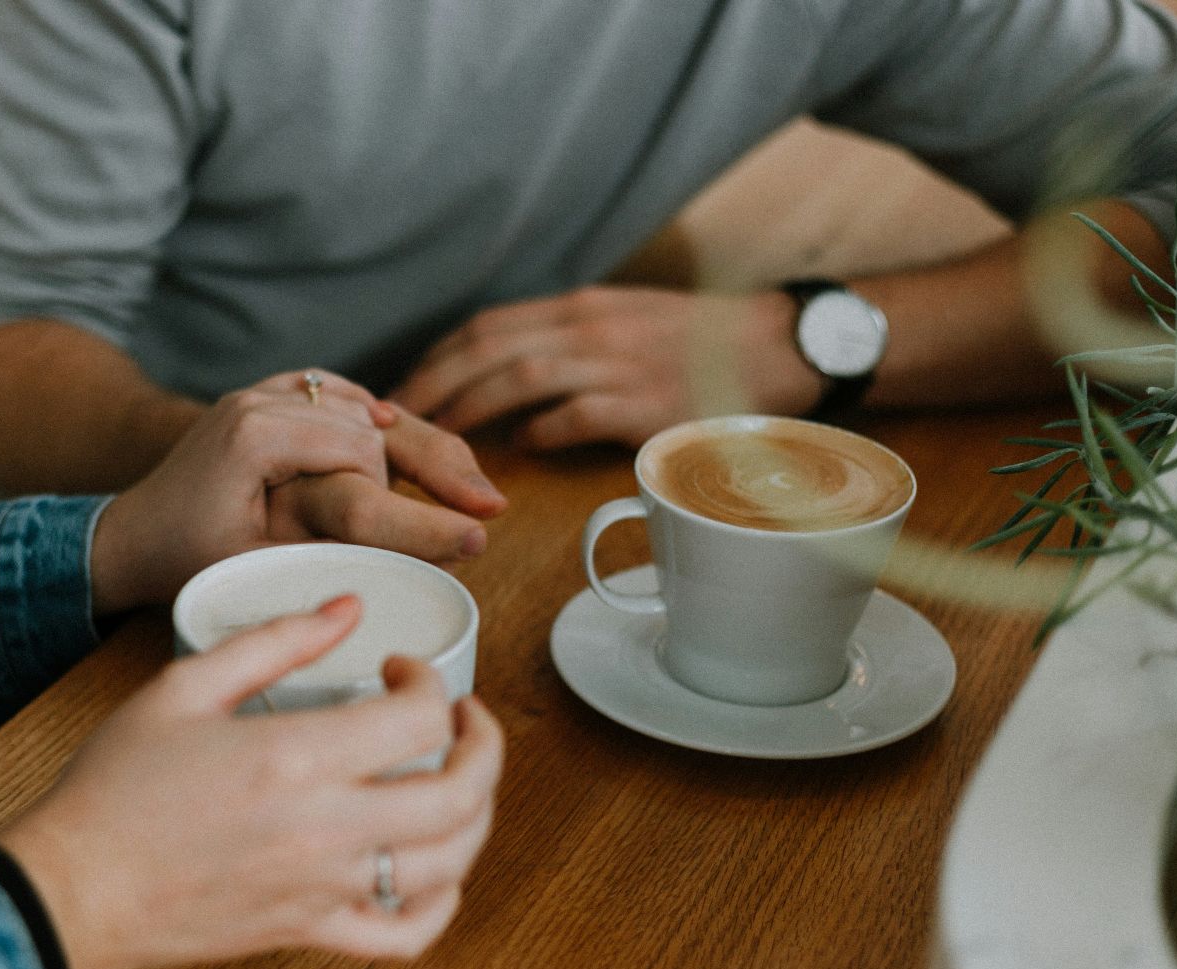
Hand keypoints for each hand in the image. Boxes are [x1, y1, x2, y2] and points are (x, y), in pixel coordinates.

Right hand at [0, 597, 504, 968]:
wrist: (74, 885)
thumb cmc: (116, 787)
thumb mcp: (184, 686)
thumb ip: (274, 641)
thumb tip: (345, 608)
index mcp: (297, 757)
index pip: (420, 716)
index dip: (429, 680)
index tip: (401, 669)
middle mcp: (325, 828)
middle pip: (462, 793)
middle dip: (484, 744)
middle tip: (463, 718)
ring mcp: (324, 888)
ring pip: (451, 863)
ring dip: (478, 814)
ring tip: (460, 780)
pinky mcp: (311, 932)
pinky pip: (407, 935)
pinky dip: (442, 904)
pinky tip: (434, 870)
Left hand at [91, 371, 503, 612]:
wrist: (131, 533)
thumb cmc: (184, 558)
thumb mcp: (255, 564)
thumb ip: (325, 549)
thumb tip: (409, 560)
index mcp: (256, 433)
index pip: (361, 455)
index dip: (414, 502)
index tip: (467, 536)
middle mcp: (261, 398)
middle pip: (372, 422)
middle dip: (436, 464)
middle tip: (490, 507)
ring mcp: (264, 392)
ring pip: (362, 407)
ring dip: (414, 443)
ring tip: (470, 486)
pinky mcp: (269, 397)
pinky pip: (338, 396)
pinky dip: (376, 417)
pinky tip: (411, 437)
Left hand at [391, 286, 822, 449]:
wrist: (781, 345)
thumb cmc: (701, 343)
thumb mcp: (626, 322)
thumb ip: (569, 342)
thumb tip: (510, 380)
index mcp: (581, 309)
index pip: (488, 325)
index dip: (437, 357)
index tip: (404, 388)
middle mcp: (590, 328)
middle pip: (488, 347)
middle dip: (433, 383)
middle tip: (395, 422)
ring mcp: (618, 363)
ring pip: (519, 376)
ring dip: (470, 408)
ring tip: (438, 440)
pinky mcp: (646, 402)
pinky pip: (574, 415)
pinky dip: (539, 432)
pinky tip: (517, 451)